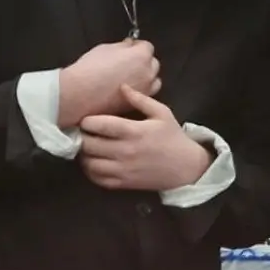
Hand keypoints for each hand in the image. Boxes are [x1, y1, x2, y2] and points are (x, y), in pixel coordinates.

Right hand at [58, 40, 160, 127]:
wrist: (82, 94)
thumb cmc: (92, 67)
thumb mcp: (106, 48)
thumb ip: (123, 46)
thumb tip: (130, 45)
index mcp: (141, 56)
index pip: (147, 47)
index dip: (137, 46)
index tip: (129, 47)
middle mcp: (148, 73)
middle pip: (153, 63)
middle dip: (144, 61)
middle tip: (129, 62)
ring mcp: (145, 90)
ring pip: (154, 81)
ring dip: (146, 76)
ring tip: (131, 77)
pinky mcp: (138, 104)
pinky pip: (146, 94)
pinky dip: (141, 90)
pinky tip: (127, 89)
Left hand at [79, 86, 211, 191]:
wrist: (187, 167)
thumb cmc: (173, 137)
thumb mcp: (162, 113)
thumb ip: (140, 99)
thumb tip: (121, 86)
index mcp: (133, 131)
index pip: (99, 125)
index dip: (87, 121)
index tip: (86, 119)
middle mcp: (126, 151)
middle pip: (90, 145)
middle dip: (82, 137)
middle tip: (82, 133)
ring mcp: (124, 169)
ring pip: (90, 164)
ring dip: (84, 155)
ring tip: (86, 147)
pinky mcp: (125, 183)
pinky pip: (99, 179)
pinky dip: (90, 172)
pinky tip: (93, 163)